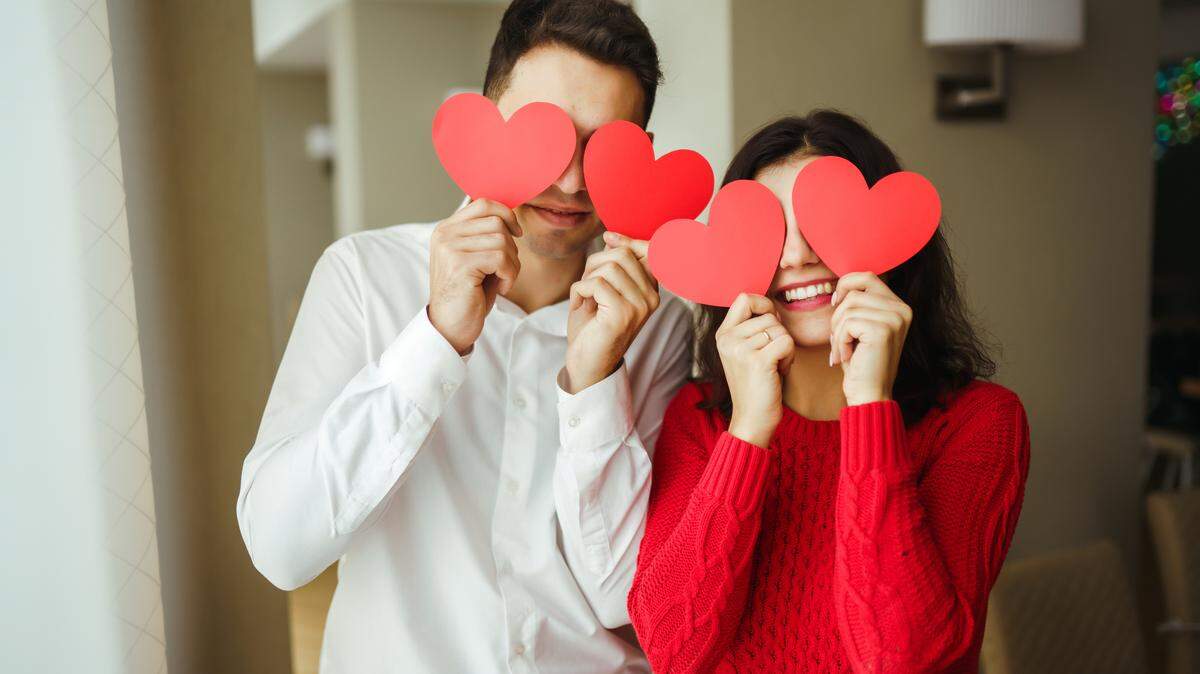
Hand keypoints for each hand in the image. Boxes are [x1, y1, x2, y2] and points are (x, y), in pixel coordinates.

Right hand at [427, 199, 521, 353]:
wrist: (450, 326)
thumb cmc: (468, 293)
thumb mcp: (477, 257)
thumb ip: (486, 235)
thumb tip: (510, 212)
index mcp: (447, 229)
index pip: (483, 203)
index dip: (507, 214)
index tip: (516, 233)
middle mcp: (445, 234)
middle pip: (497, 222)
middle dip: (512, 247)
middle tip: (506, 269)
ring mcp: (450, 248)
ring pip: (502, 240)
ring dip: (512, 263)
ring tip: (503, 280)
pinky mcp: (460, 265)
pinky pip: (501, 258)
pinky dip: (510, 274)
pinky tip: (501, 288)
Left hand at [562, 232, 659, 392]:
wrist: (586, 363)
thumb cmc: (593, 327)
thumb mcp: (604, 290)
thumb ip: (612, 265)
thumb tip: (613, 238)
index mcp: (651, 290)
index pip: (650, 251)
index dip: (628, 240)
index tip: (609, 237)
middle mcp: (651, 298)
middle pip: (623, 255)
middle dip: (596, 262)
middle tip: (587, 283)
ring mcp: (639, 307)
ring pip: (609, 267)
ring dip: (587, 277)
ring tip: (584, 296)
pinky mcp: (622, 315)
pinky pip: (596, 284)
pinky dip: (579, 290)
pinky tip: (580, 305)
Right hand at [718, 293, 794, 447]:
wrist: (752, 420)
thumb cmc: (756, 385)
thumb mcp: (746, 352)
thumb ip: (752, 329)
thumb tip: (773, 306)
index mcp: (723, 334)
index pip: (744, 298)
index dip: (764, 305)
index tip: (772, 324)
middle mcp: (727, 339)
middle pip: (768, 316)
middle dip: (779, 334)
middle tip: (772, 357)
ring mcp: (740, 349)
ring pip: (779, 329)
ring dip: (785, 347)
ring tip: (774, 366)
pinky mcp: (758, 360)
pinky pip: (787, 342)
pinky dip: (790, 357)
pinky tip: (780, 371)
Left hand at [829, 272, 911, 405]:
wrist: (869, 395)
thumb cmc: (861, 363)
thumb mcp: (861, 328)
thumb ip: (859, 304)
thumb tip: (841, 283)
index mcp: (899, 306)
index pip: (867, 276)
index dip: (845, 286)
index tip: (835, 305)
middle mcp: (902, 310)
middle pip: (855, 291)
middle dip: (838, 314)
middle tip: (838, 337)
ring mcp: (895, 319)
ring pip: (848, 307)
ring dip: (837, 331)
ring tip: (844, 350)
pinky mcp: (883, 330)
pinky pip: (847, 323)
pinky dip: (839, 341)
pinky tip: (848, 356)